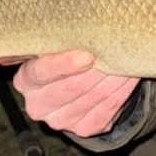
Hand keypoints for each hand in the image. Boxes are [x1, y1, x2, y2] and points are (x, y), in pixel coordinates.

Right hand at [10, 50, 139, 136]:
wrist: (78, 88)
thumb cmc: (66, 55)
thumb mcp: (56, 46)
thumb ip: (63, 40)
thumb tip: (90, 27)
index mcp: (26, 80)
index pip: (41, 73)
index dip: (64, 65)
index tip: (87, 56)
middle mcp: (38, 105)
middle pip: (71, 87)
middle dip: (97, 69)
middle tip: (116, 51)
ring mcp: (60, 120)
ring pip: (94, 97)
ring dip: (114, 77)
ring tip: (127, 59)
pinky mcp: (83, 128)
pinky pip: (107, 109)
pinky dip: (122, 90)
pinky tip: (129, 76)